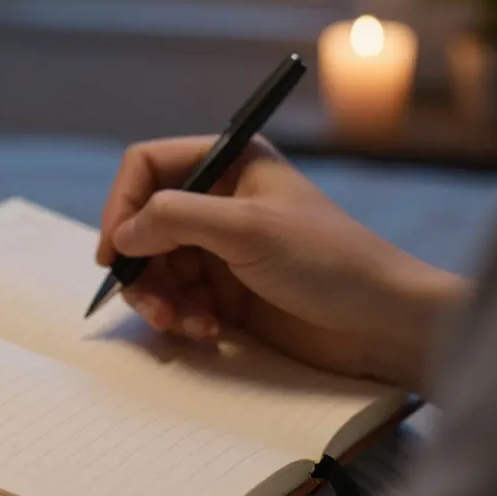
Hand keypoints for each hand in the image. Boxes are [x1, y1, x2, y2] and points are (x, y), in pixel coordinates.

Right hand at [97, 136, 469, 391]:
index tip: (114, 251)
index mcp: (230, 162)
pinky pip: (178, 299)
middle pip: (144, 224)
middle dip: (142, 266)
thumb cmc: (329, 262)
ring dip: (160, 299)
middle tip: (151, 306)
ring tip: (183, 325)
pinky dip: (182, 318)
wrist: (383, 324)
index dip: (122, 204)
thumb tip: (122, 234)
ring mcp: (222, 248)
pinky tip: (209, 333)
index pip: (148, 167)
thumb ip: (175, 218)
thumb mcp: (247, 228)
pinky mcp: (227, 292)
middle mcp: (220, 200)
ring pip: (156, 267)